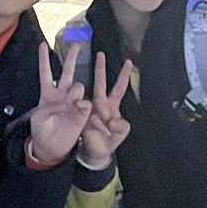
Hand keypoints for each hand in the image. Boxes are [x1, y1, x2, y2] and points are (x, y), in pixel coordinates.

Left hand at [26, 41, 91, 165]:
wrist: (51, 149)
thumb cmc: (41, 133)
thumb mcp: (37, 120)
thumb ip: (47, 110)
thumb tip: (62, 103)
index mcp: (47, 95)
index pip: (46, 73)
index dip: (44, 59)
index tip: (43, 45)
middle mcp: (61, 95)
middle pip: (67, 72)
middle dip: (72, 58)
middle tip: (76, 44)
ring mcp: (72, 103)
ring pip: (78, 86)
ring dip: (77, 87)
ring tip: (73, 98)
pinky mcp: (81, 113)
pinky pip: (85, 103)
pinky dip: (84, 104)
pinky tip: (81, 107)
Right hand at [76, 52, 132, 166]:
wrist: (94, 153)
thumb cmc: (107, 142)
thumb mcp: (119, 135)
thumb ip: (121, 127)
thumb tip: (114, 120)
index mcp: (112, 107)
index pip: (119, 88)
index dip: (123, 76)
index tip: (128, 62)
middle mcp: (100, 104)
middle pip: (100, 83)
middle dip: (100, 68)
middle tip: (100, 54)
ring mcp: (88, 108)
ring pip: (86, 93)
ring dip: (82, 85)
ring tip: (79, 79)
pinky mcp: (79, 115)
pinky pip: (78, 106)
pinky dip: (78, 106)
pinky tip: (79, 110)